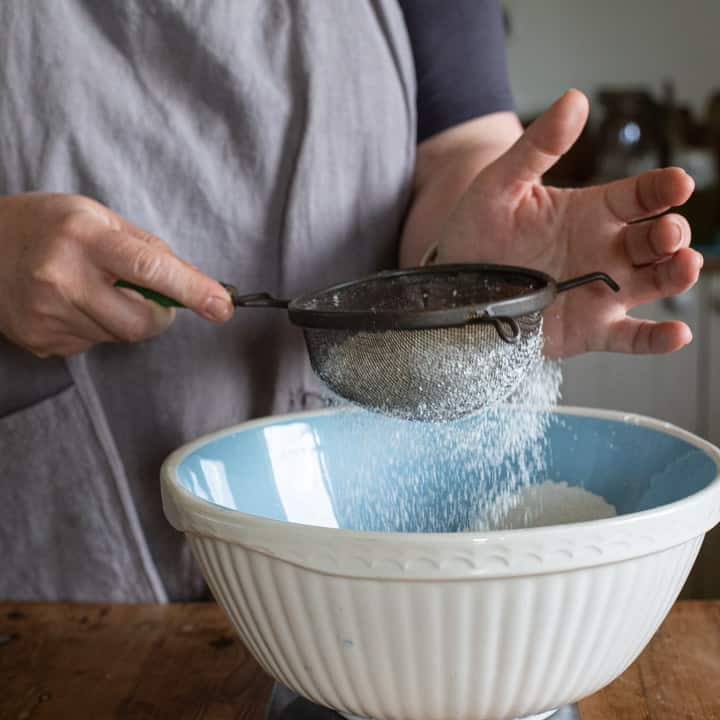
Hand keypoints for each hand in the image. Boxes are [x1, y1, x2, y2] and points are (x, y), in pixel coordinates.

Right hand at [0, 193, 232, 356]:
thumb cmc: (45, 225)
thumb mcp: (96, 216)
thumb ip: (149, 249)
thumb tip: (195, 280)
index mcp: (83, 237)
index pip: (149, 268)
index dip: (192, 289)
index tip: (221, 306)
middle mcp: (62, 277)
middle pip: (141, 321)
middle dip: (159, 315)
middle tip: (147, 295)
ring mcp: (47, 314)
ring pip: (119, 336)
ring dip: (123, 318)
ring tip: (93, 289)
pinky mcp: (41, 339)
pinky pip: (93, 344)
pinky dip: (96, 327)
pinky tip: (72, 304)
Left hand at [437, 90, 701, 357]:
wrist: (454, 285)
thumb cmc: (477, 230)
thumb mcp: (500, 184)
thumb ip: (538, 146)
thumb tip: (575, 98)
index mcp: (590, 212)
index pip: (638, 195)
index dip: (661, 188)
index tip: (677, 183)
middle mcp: (605, 251)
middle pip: (655, 240)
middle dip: (670, 234)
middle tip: (666, 233)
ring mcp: (601, 292)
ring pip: (653, 283)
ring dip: (676, 275)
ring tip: (684, 266)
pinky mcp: (590, 330)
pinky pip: (630, 336)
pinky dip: (656, 338)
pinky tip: (677, 333)